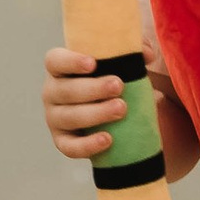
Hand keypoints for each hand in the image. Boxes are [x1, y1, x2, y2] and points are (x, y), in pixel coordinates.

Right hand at [43, 46, 123, 161]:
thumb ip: (133, 52)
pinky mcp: (62, 141)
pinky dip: (87, 145)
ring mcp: (54, 118)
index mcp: (59, 69)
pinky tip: (107, 139)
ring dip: (95, 114)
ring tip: (121, 109)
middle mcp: (51, 92)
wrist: (107, 112)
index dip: (71, 61)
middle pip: (66, 90)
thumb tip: (148, 55)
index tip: (93, 63)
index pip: (55, 61)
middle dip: (93, 89)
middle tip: (119, 86)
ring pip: (69, 117)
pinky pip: (70, 147)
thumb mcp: (118, 62)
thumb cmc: (108, 79)